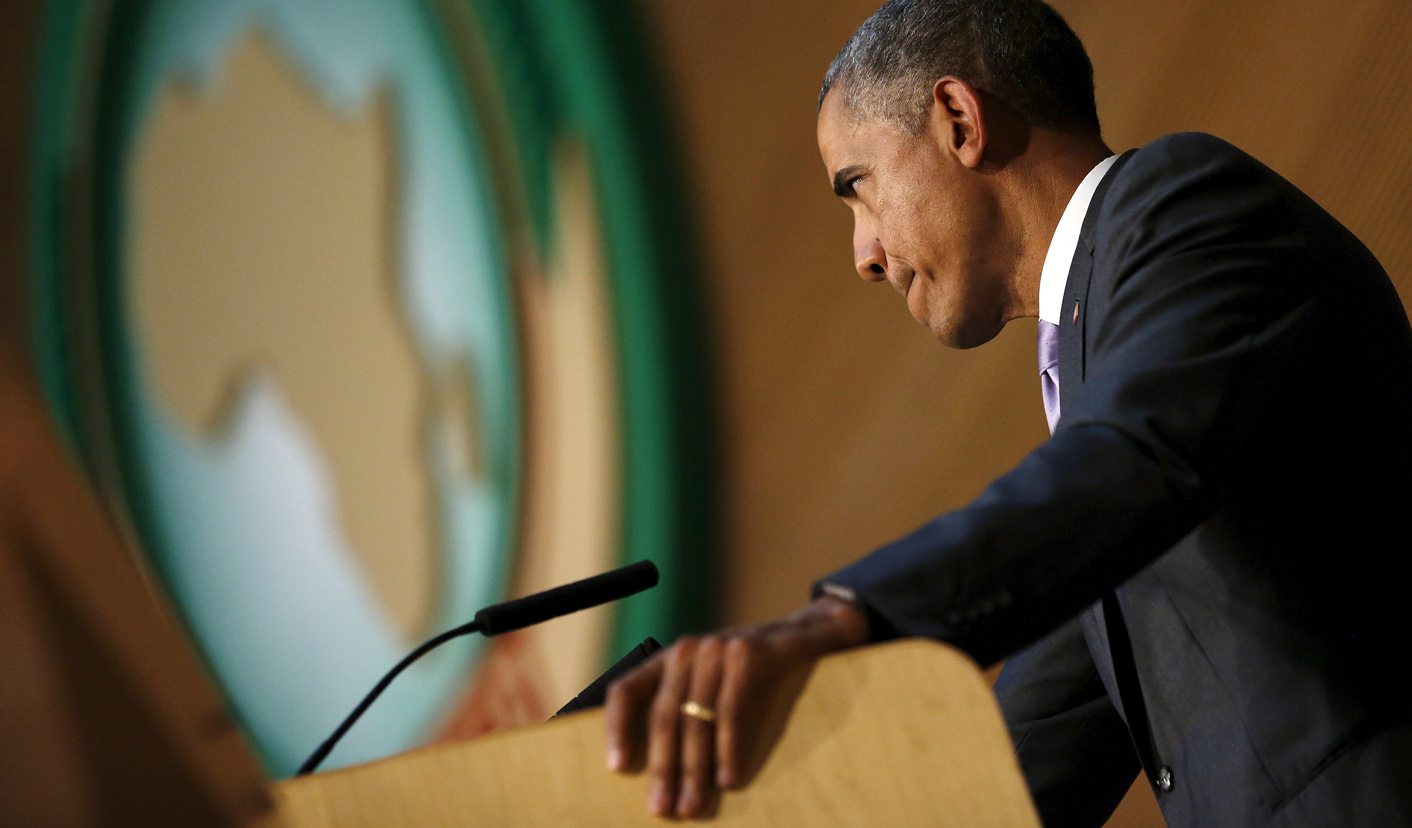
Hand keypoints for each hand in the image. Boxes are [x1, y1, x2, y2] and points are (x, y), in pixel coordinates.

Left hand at [604, 596, 868, 817]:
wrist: (802, 636)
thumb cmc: (748, 673)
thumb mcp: (708, 685)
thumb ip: (682, 711)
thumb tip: (660, 774)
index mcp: (666, 659)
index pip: (625, 690)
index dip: (617, 729)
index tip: (617, 768)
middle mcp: (685, 650)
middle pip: (663, 716)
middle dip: (663, 769)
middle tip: (662, 809)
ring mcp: (715, 649)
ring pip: (696, 719)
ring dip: (694, 770)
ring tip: (693, 806)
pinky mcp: (746, 655)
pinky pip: (730, 711)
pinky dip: (727, 749)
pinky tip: (727, 778)